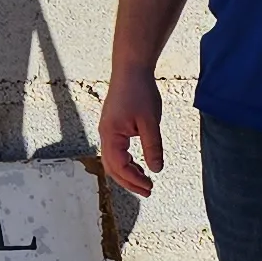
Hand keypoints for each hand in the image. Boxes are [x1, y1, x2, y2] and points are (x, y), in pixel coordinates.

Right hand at [96, 74, 166, 199]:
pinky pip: (116, 151)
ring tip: (144, 180)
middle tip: (148, 191)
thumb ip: (152, 147)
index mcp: (111, 135)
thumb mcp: (150, 122)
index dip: (134, 180)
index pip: (119, 166)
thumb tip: (156, 169)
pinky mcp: (113, 127)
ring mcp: (107, 131)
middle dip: (129, 182)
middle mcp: (105, 135)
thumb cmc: (140, 92)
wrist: (131, 69)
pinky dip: (126, 162)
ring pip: (113, 160)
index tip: (150, 187)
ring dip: (127, 173)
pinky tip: (138, 164)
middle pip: (112, 167)